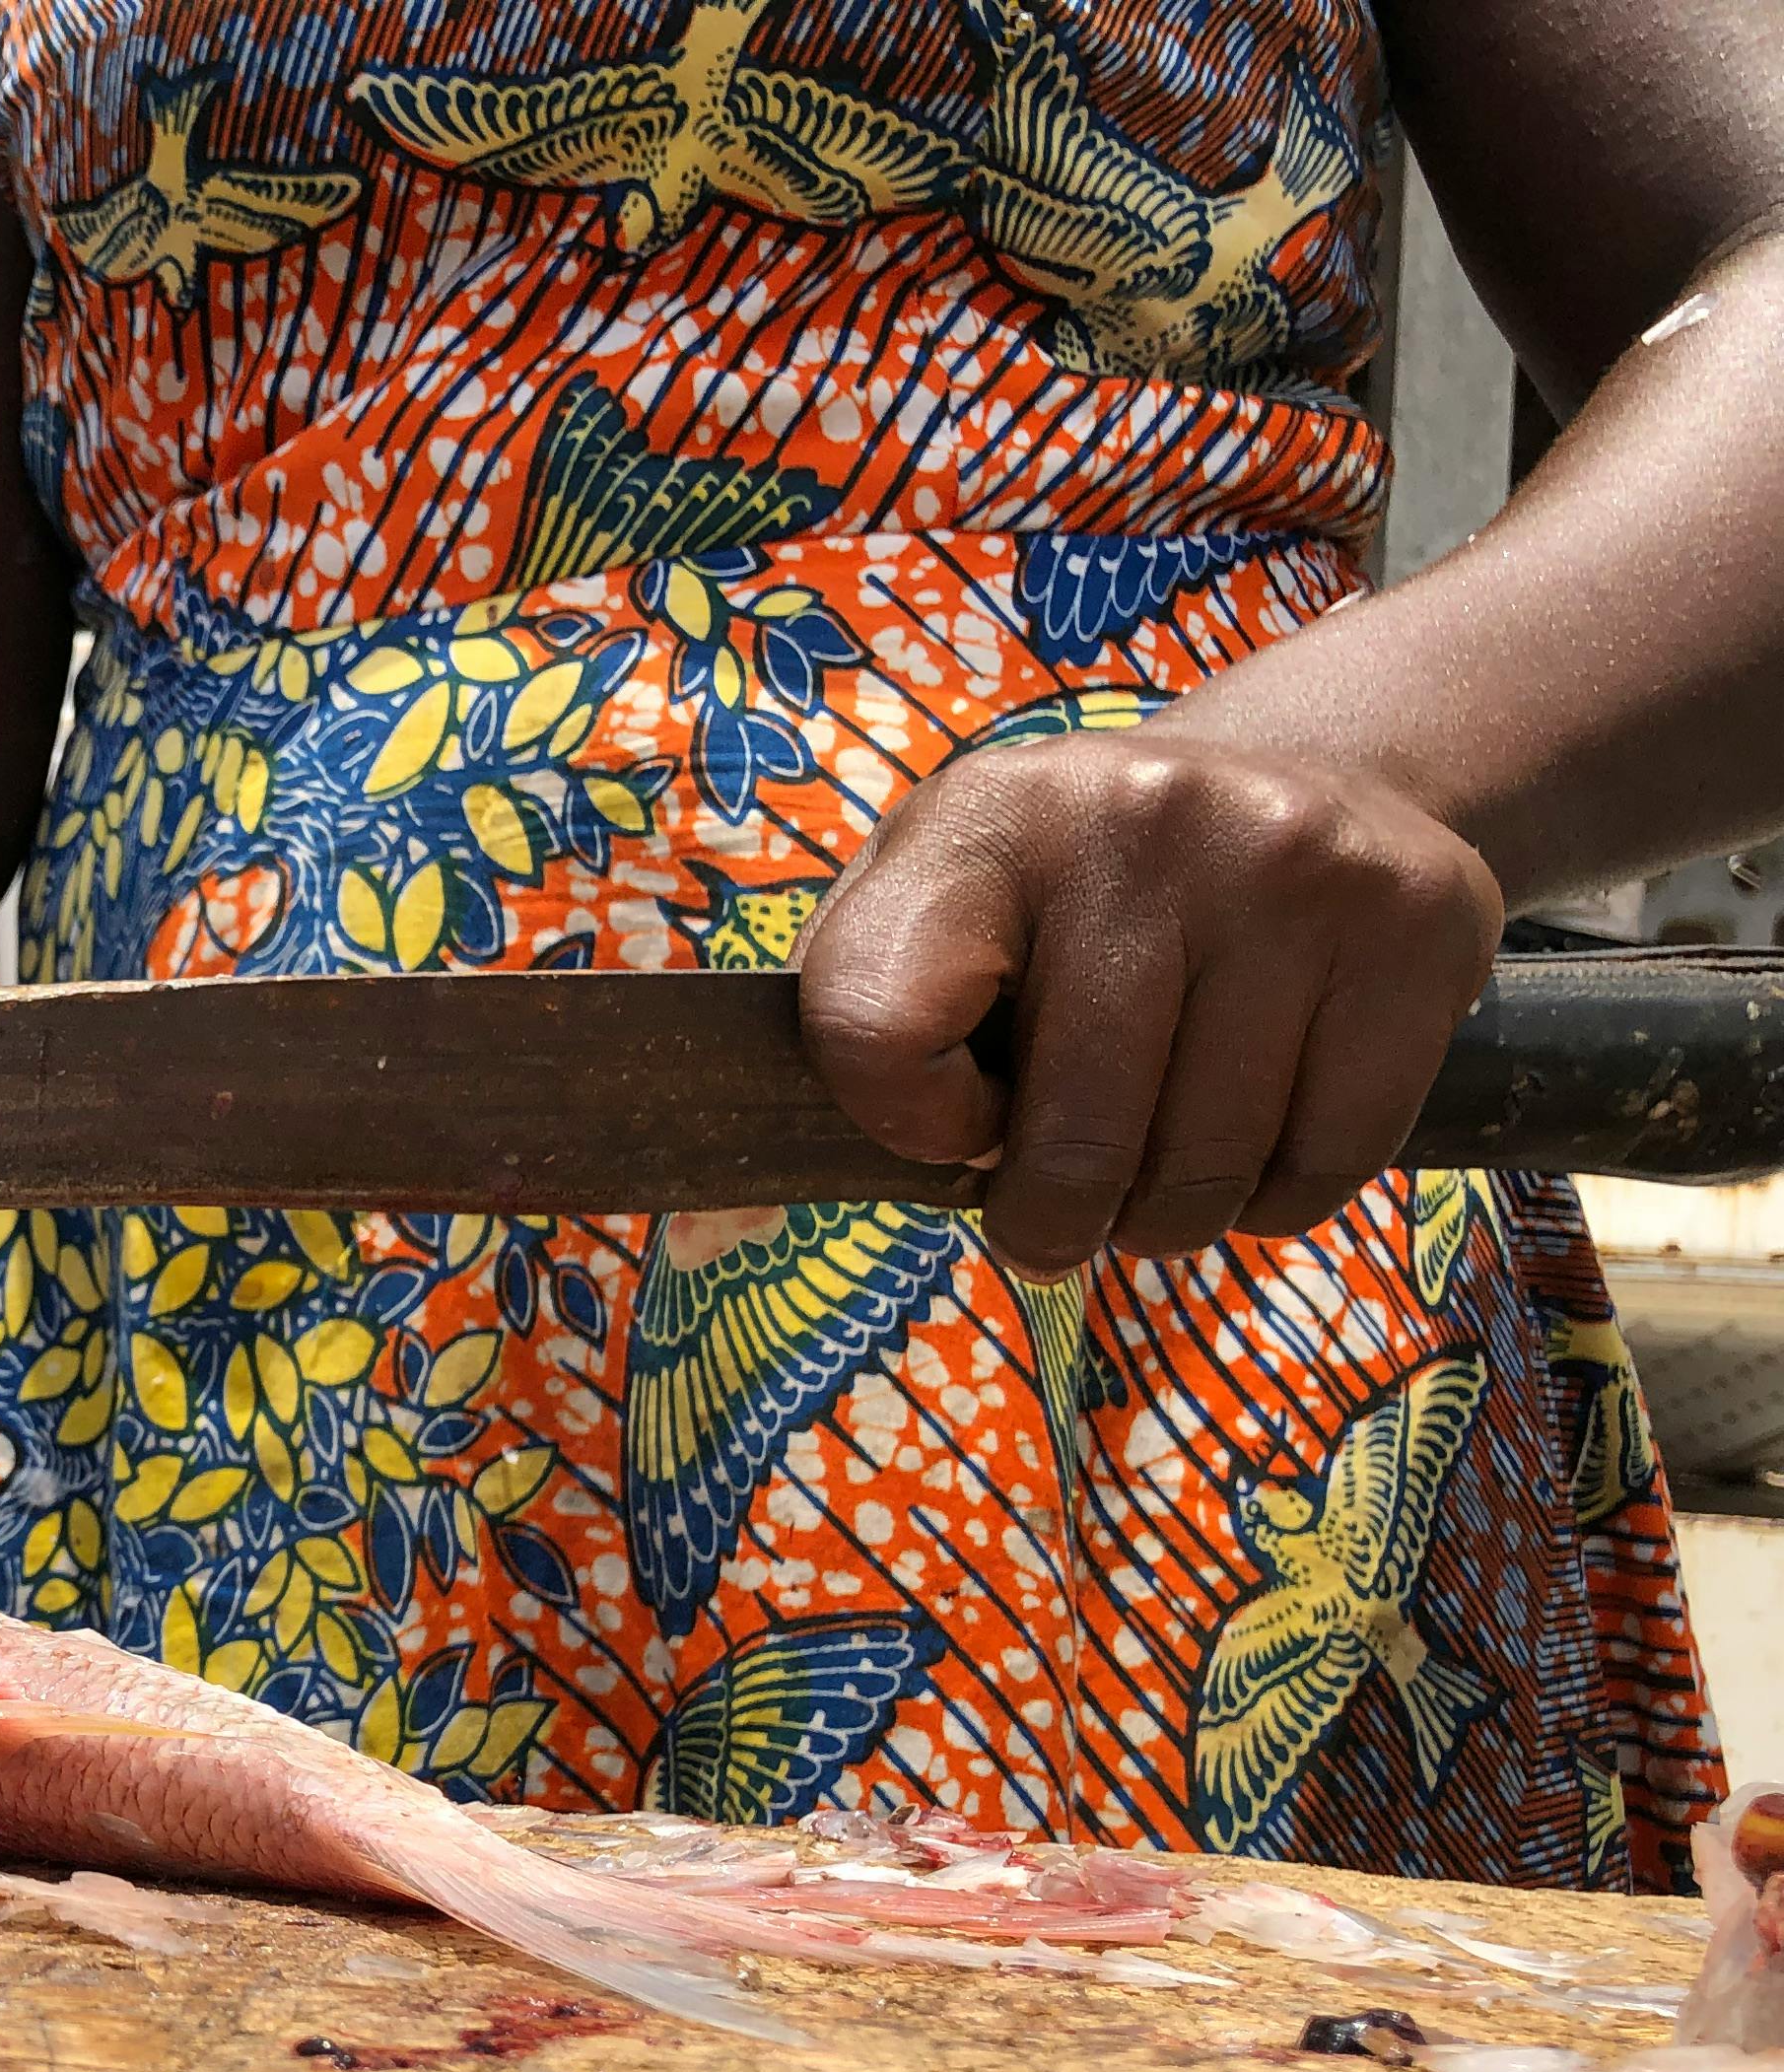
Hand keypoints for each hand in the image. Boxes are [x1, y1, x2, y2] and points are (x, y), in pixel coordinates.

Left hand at [795, 734, 1504, 1273]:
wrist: (1314, 776)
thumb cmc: (1073, 899)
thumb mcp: (936, 914)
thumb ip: (848, 1042)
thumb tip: (711, 1234)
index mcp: (981, 816)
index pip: (872, 1032)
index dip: (907, 1125)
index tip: (953, 1118)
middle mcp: (1141, 818)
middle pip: (1069, 1144)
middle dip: (1050, 1220)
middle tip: (1057, 1210)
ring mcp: (1292, 864)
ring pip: (1199, 1177)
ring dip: (1164, 1220)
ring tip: (1156, 1161)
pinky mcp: (1420, 925)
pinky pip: (1320, 1168)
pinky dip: (1272, 1202)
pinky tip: (1253, 1132)